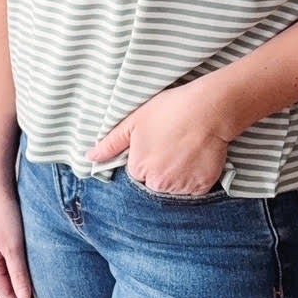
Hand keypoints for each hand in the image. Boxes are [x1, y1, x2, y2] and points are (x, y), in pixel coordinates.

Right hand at [0, 181, 42, 297]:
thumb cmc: (4, 213)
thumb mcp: (14, 246)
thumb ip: (19, 274)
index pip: (6, 293)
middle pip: (6, 286)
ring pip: (8, 274)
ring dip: (23, 285)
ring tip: (41, 297)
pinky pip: (10, 263)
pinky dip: (22, 272)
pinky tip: (34, 274)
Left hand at [86, 80, 229, 195]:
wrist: (208, 109)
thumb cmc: (170, 110)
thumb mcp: (134, 121)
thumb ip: (111, 143)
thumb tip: (89, 158)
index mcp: (139, 169)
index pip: (138, 173)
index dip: (147, 157)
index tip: (158, 143)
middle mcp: (158, 183)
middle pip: (155, 183)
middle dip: (161, 169)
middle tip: (173, 145)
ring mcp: (181, 187)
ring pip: (175, 188)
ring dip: (178, 175)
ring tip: (186, 150)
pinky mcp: (202, 187)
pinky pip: (195, 189)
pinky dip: (196, 177)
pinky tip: (198, 157)